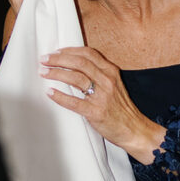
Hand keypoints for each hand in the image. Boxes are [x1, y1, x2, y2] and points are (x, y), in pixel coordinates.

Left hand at [39, 46, 164, 162]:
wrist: (135, 130)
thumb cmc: (122, 108)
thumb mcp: (114, 84)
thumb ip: (99, 74)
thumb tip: (75, 65)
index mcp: (111, 71)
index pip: (88, 53)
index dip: (69, 50)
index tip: (56, 52)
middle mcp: (107, 81)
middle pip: (79, 62)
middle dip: (58, 59)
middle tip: (44, 60)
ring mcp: (102, 96)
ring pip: (75, 78)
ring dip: (56, 73)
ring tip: (43, 72)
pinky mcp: (96, 112)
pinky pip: (74, 102)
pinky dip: (60, 96)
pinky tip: (50, 93)